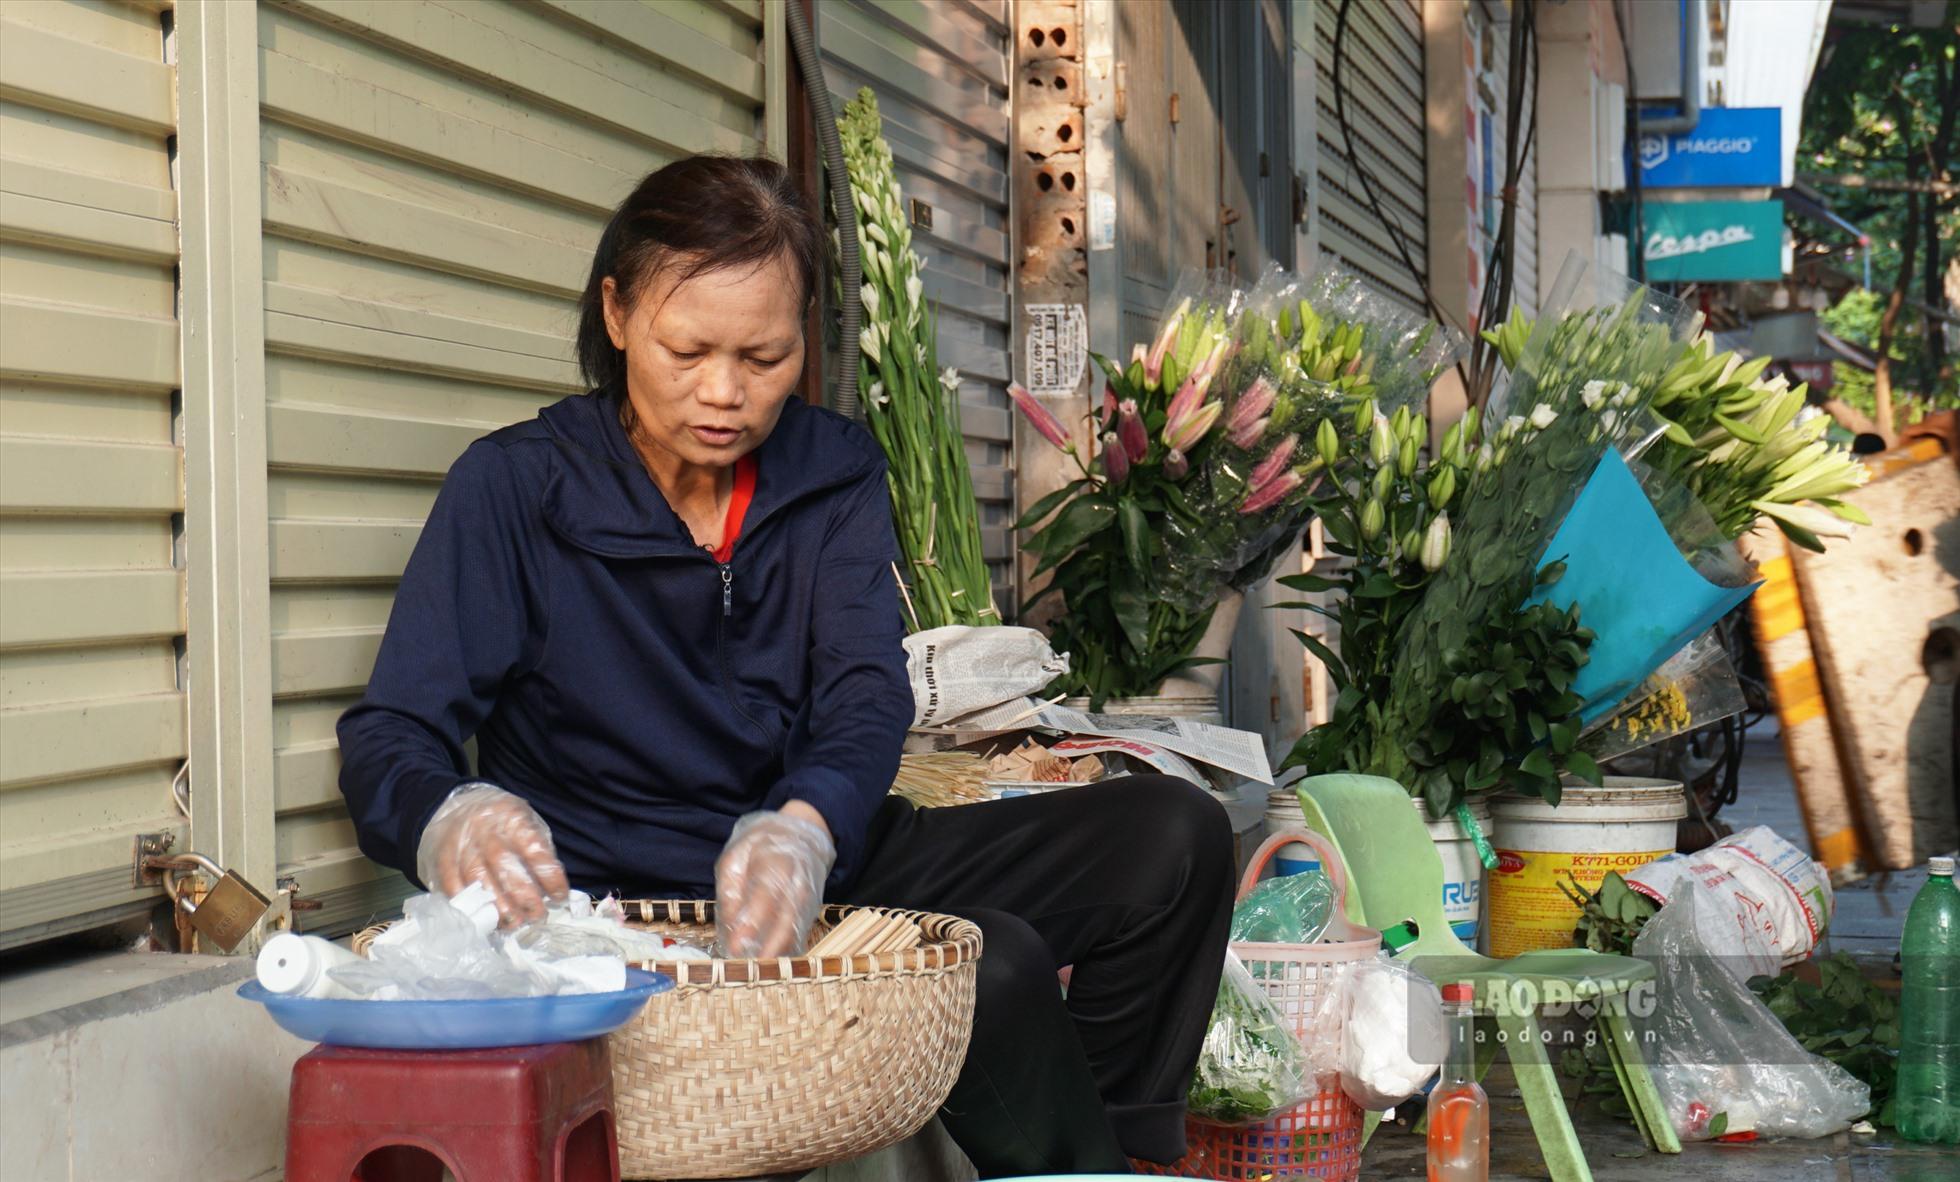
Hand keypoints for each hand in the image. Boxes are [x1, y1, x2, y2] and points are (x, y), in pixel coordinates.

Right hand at [415, 783, 569, 927]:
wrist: (456, 807)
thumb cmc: (500, 822)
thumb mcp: (526, 822)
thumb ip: (539, 850)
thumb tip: (551, 889)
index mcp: (512, 817)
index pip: (534, 849)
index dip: (549, 876)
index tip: (560, 896)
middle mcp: (485, 830)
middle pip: (505, 866)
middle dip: (524, 897)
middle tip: (537, 915)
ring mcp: (460, 844)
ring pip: (478, 880)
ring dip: (497, 907)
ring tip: (513, 923)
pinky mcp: (443, 859)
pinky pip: (453, 885)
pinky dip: (470, 906)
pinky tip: (483, 918)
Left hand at [714, 806, 835, 957]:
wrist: (803, 835)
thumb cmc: (762, 846)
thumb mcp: (736, 856)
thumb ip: (731, 888)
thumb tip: (729, 924)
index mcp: (776, 863)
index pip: (764, 897)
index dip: (751, 923)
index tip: (736, 946)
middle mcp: (797, 884)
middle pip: (786, 920)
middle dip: (768, 948)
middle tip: (747, 970)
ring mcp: (808, 900)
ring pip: (796, 932)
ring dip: (777, 955)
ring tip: (755, 974)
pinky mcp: (811, 912)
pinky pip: (799, 936)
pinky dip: (785, 953)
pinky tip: (769, 967)